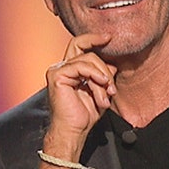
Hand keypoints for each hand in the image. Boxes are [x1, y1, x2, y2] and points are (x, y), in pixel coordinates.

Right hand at [44, 33, 116, 153]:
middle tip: (111, 84)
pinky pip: (81, 67)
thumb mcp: (101, 90)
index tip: (110, 38)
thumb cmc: (85, 114)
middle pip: (84, 48)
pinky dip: (94, 75)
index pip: (81, 45)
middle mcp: (62, 67)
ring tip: (106, 94)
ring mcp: (58, 70)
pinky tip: (101, 85)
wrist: (74, 131)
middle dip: (103, 63)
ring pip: (87, 59)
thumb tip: (112, 63)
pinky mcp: (56, 76)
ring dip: (102, 77)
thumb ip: (104, 74)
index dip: (94, 38)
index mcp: (71, 68)